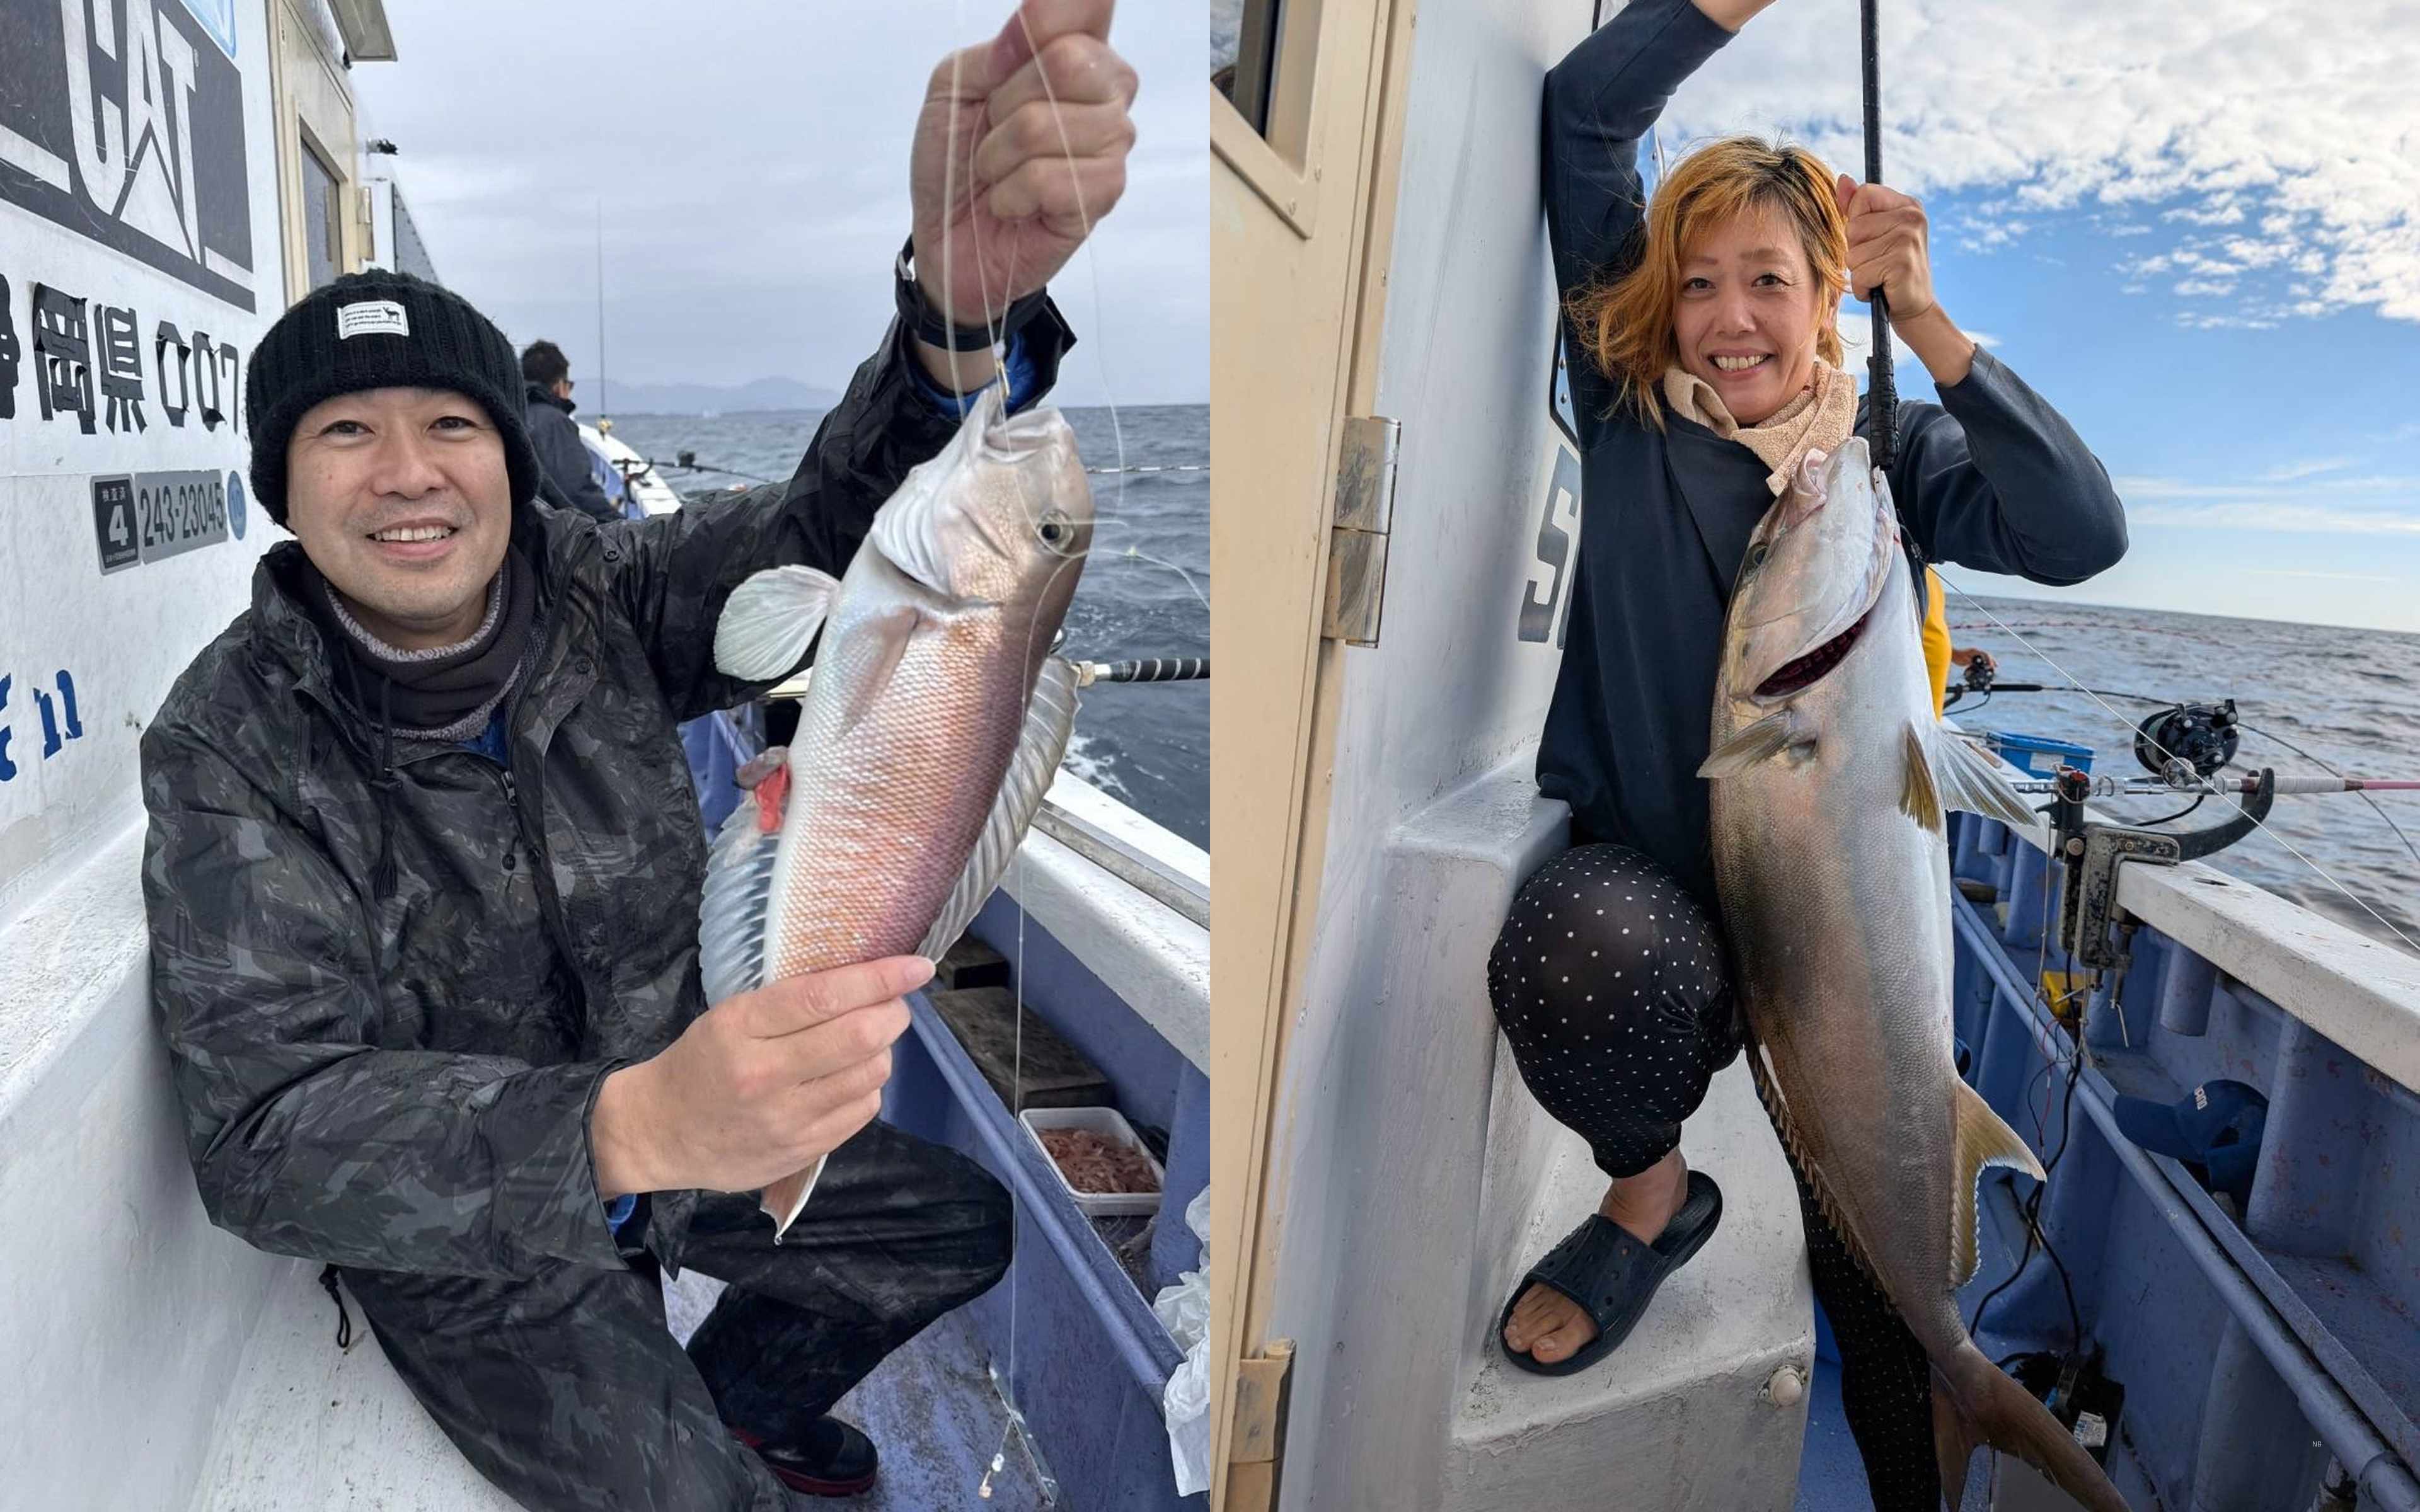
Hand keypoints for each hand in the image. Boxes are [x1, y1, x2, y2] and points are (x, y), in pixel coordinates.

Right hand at [591, 955, 931, 1197]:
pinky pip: (862, 1110)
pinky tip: (852, 1077)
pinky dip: (870, 1086)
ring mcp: (786, 1119)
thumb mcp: (730, 1017)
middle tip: (896, 1004)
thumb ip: (789, 1002)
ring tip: (870, 1041)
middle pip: (858, 1036)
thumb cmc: (701, 1062)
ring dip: (884, 1050)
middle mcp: (765, 1074)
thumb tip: (863, 979)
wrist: (659, 1132)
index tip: (916, 966)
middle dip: (893, 1013)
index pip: (824, 996)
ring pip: (869, 1074)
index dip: (880, 977)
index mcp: (741, 1027)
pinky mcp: (801, 1150)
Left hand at [910, 0, 1137, 329]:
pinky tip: (1014, 202)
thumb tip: (1030, 31)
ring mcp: (1112, 143)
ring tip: (999, 172)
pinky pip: (1049, 177)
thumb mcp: (954, 88)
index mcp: (1076, 50)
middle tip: (994, 130)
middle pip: (1069, 61)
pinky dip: (1011, 193)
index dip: (1044, 18)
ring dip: (1000, 155)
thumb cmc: (955, 159)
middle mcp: (1107, 90)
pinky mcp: (1106, 194)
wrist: (950, 237)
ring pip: (1048, 125)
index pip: (1087, 4)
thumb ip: (991, 53)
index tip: (1003, 57)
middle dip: (1006, 101)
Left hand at [1833, 173, 1937, 324]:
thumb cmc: (1889, 270)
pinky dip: (1864, 287)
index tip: (1875, 239)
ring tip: (1880, 276)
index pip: (1863, 195)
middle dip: (1857, 250)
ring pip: (1853, 253)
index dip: (1857, 222)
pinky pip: (1859, 274)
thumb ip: (1856, 207)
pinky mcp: (1901, 263)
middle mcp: (1912, 217)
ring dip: (1860, 272)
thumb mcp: (1874, 234)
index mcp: (1908, 204)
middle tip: (1879, 262)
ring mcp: (1908, 239)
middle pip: (1854, 226)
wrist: (1915, 308)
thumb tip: (1842, 178)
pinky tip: (1882, 288)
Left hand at [1950, 647, 1994, 673]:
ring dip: (1989, 662)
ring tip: (1993, 667)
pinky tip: (1986, 667)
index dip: (1989, 659)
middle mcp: (1976, 652)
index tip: (1991, 665)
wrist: (1952, 655)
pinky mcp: (1973, 657)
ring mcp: (1975, 654)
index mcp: (1975, 651)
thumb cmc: (1957, 656)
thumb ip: (1972, 663)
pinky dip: (1984, 663)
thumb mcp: (1965, 660)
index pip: (1985, 654)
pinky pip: (1980, 660)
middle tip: (1995, 666)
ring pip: (1984, 658)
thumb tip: (1979, 667)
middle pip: (1986, 656)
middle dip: (1991, 661)